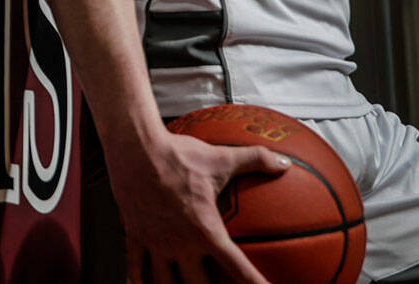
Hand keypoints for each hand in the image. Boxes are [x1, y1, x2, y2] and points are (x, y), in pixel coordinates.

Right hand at [107, 130, 290, 283]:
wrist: (134, 148)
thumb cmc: (176, 155)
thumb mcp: (221, 158)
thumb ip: (255, 160)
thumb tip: (284, 164)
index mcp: (206, 230)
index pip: (238, 270)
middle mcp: (181, 243)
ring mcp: (155, 242)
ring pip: (165, 283)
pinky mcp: (134, 235)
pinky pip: (134, 267)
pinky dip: (138, 280)